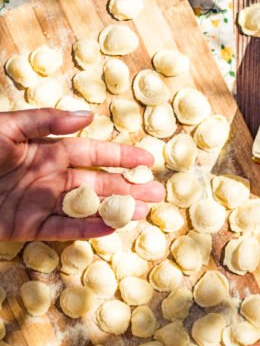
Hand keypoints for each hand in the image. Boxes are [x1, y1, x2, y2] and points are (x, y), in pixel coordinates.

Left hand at [0, 109, 165, 240]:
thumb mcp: (5, 127)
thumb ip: (46, 121)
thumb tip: (89, 117)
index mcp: (45, 148)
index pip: (92, 151)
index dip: (121, 155)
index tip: (148, 159)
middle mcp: (48, 176)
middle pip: (96, 181)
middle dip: (128, 187)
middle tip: (158, 193)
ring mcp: (39, 202)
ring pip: (86, 207)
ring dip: (115, 210)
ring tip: (144, 213)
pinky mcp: (25, 227)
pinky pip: (62, 229)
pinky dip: (86, 229)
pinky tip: (110, 228)